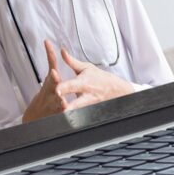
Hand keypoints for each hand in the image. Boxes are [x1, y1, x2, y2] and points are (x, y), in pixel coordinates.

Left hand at [19, 39, 135, 120]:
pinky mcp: (88, 112)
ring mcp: (87, 106)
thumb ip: (72, 62)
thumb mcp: (87, 68)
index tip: (56, 90)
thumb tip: (62, 51)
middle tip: (59, 109)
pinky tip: (63, 123)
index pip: (73, 85)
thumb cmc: (100, 78)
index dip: (65, 87)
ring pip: (78, 113)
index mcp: (84, 83)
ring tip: (59, 118)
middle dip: (68, 107)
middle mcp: (86, 95)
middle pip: (76, 103)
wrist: (117, 90)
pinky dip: (73, 119)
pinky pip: (79, 117)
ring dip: (69, 116)